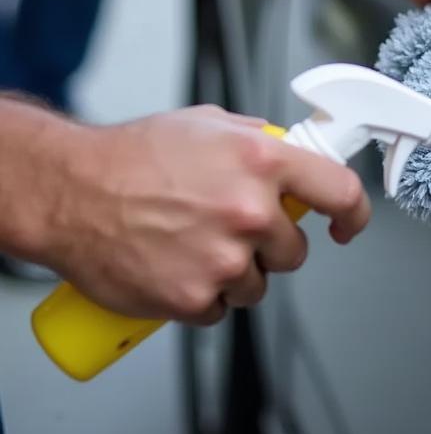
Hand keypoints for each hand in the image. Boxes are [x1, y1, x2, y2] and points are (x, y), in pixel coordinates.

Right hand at [48, 106, 369, 323]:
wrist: (73, 191)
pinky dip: (202, 297)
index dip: (354, 214)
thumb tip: (288, 153)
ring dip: (235, 273)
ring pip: (257, 283)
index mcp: (263, 162)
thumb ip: (259, 140)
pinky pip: (219, 309)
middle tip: (229, 228)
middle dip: (269, 244)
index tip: (346, 224)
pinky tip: (176, 268)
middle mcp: (250, 211)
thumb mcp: (210, 124)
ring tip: (194, 245)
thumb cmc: (134, 155)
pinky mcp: (192, 297)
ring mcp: (223, 259)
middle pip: (294, 250)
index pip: (340, 191)